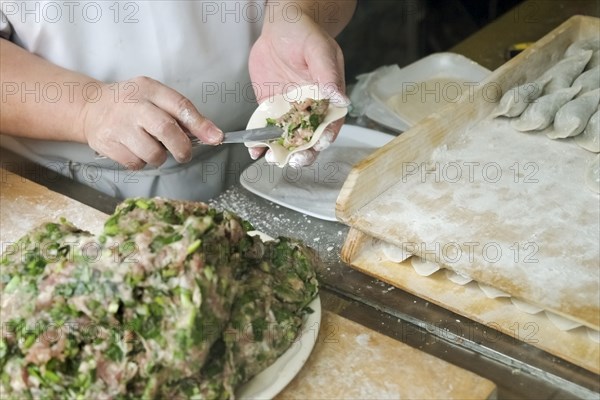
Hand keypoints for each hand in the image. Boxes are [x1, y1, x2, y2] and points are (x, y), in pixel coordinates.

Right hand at [81, 76, 222, 168]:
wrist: (90, 107)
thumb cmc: (131, 103)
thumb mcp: (156, 97)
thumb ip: (184, 114)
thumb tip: (214, 135)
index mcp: (149, 89)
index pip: (180, 105)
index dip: (200, 124)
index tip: (216, 138)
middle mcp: (133, 106)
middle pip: (166, 130)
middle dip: (182, 148)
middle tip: (184, 153)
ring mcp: (118, 126)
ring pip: (152, 154)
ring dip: (159, 157)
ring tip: (151, 145)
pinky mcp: (107, 144)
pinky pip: (136, 164)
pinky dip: (141, 162)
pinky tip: (135, 149)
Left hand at [248, 12, 349, 166]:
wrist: (280, 26)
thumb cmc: (305, 34)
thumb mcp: (319, 50)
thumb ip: (327, 74)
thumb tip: (339, 98)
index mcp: (328, 98)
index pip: (331, 124)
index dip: (325, 138)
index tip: (318, 145)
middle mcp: (310, 109)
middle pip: (310, 138)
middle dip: (303, 153)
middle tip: (294, 160)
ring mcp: (289, 111)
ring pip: (287, 139)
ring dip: (280, 151)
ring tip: (270, 157)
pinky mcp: (270, 109)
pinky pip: (266, 129)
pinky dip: (260, 142)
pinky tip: (254, 150)